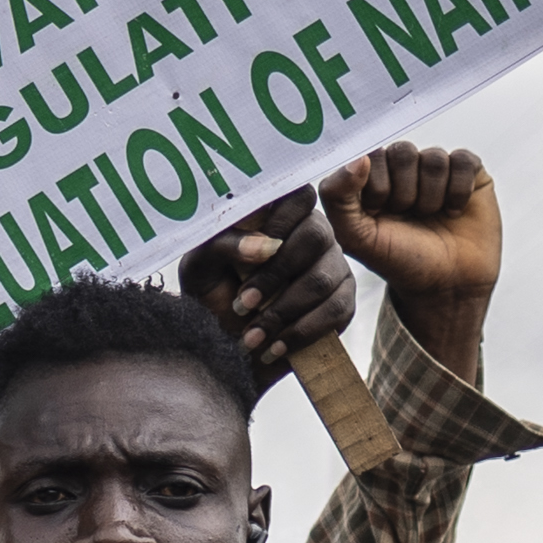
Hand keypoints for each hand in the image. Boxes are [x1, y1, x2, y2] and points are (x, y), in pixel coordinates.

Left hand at [175, 193, 356, 374]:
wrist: (226, 347)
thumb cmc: (211, 296)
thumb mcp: (200, 267)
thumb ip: (222, 244)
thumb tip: (266, 246)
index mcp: (279, 216)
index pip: (298, 194)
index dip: (280, 218)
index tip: (252, 251)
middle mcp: (312, 235)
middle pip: (315, 236)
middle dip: (274, 276)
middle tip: (241, 304)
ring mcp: (333, 266)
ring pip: (322, 279)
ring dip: (281, 312)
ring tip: (251, 336)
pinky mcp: (343, 300)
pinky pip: (335, 310)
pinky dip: (300, 332)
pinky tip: (273, 347)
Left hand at [323, 142, 497, 369]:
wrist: (445, 283)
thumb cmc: (397, 260)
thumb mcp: (354, 236)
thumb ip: (337, 196)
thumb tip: (360, 158)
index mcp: (371, 179)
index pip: (370, 154)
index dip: (377, 186)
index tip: (379, 214)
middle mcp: (402, 169)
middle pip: (402, 152)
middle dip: (404, 193)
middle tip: (408, 216)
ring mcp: (436, 169)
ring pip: (433, 158)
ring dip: (431, 195)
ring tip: (430, 216)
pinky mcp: (469, 173)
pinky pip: (463, 160)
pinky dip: (458, 190)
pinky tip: (453, 211)